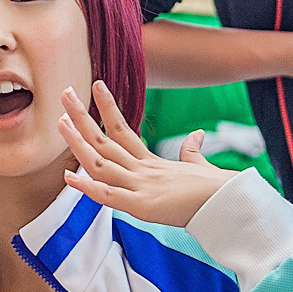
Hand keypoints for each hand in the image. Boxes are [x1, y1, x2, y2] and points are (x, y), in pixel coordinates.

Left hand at [58, 82, 232, 227]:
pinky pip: (110, 196)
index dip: (107, 108)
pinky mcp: (143, 206)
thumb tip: (197, 135)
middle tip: (65, 92)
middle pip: (105, 140)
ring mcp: (141, 187)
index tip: (96, 85)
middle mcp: (142, 170)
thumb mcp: (199, 167)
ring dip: (78, 143)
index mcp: (152, 163)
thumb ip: (192, 152)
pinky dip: (88, 188)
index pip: (124, 130)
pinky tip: (69, 177)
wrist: (232, 203)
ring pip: (101, 162)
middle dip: (82, 117)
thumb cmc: (218, 189)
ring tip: (61, 120)